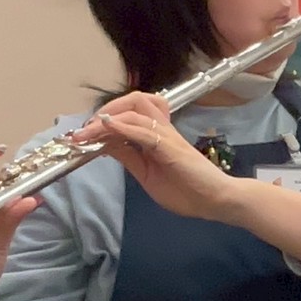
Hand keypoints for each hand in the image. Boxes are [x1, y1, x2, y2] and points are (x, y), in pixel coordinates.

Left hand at [80, 92, 244, 221]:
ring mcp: (167, 135)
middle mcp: (162, 129)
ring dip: (107, 117)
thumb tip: (107, 146)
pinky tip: (106, 128)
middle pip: (135, 100)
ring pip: (136, 108)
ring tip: (87, 132)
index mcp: (157, 136)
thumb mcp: (147, 175)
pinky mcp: (169, 146)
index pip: (130, 113)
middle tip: (86, 128)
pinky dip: (122, 126)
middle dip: (107, 108)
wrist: (216, 201)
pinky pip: (143, 130)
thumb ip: (129, 158)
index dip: (105, 118)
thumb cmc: (188, 191)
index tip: (85, 134)